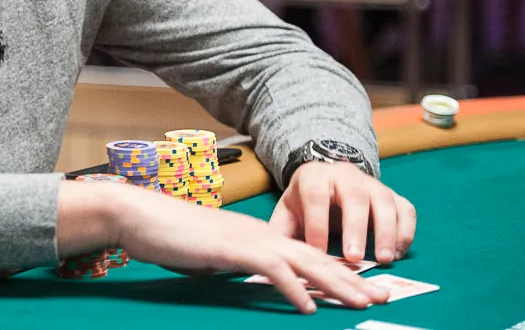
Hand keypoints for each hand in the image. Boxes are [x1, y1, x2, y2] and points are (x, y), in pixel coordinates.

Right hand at [108, 185, 388, 313]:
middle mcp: (260, 234)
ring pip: (303, 261)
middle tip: (384, 296)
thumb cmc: (170, 237)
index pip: (306, 255)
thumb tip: (255, 281)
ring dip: (336, 283)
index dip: (338, 273)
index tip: (365, 289)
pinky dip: (292, 289)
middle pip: (316, 257)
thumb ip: (238, 265)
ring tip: (363, 302)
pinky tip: (309, 308)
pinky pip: (271, 270)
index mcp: (258, 236)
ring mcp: (247, 240)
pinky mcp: (231, 249)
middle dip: (353, 279)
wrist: (140, 216)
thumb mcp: (213, 255)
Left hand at [270, 161, 416, 263]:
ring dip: (386, 232)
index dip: (317, 225)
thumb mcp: (288, 211)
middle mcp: (346, 175)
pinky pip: (405, 209)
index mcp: (315, 177)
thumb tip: (274, 259)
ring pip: (384, 201)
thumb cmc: (305, 202)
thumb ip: (281, 231)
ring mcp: (373, 183)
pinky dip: (406, 231)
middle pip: (354, 197)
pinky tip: (399, 253)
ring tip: (384, 260)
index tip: (318, 253)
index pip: (316, 197)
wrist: (327, 178)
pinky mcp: (392, 195)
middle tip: (354, 258)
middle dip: (355, 228)